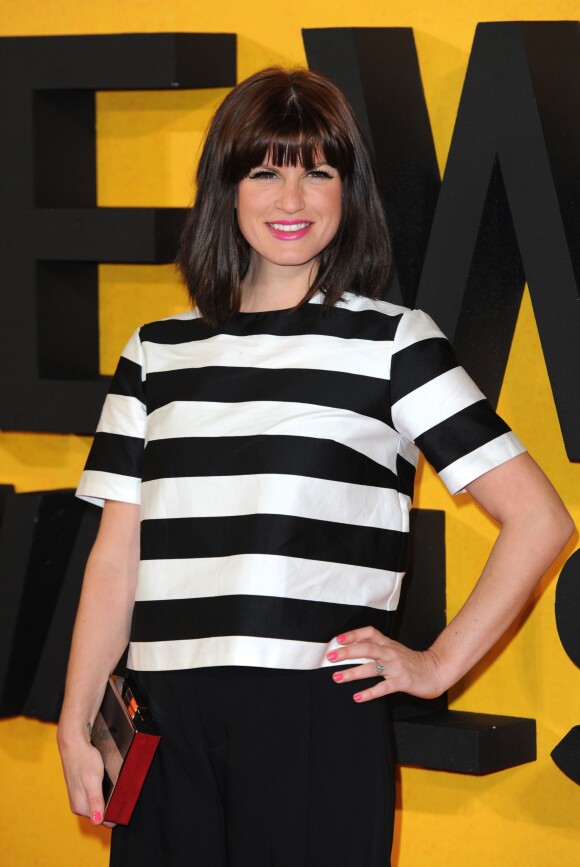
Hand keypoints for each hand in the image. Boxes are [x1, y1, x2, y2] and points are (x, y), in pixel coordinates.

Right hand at [57, 735, 115, 828]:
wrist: (74, 744)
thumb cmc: (84, 759)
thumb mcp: (93, 780)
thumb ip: (95, 801)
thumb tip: (97, 821)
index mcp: (80, 807)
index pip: (102, 821)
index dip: (114, 814)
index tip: (124, 804)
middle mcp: (78, 806)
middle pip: (101, 813)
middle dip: (111, 805)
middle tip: (120, 790)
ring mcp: (78, 798)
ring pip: (99, 804)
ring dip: (107, 798)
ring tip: (113, 785)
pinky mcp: (80, 790)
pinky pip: (95, 797)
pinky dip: (102, 792)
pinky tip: (105, 782)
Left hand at [327, 626, 445, 702]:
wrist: (436, 670)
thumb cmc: (411, 661)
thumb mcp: (394, 649)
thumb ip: (377, 647)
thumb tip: (353, 648)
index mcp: (388, 643)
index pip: (369, 633)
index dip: (354, 634)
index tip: (338, 639)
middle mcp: (390, 653)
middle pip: (367, 649)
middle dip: (347, 652)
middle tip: (330, 657)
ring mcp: (396, 667)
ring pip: (372, 668)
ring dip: (353, 672)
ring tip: (337, 677)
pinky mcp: (402, 682)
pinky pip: (383, 687)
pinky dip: (370, 692)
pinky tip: (358, 697)